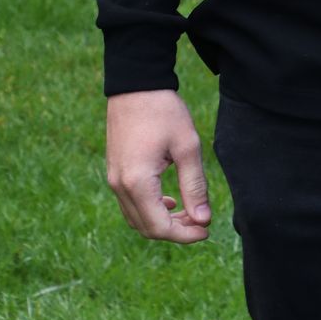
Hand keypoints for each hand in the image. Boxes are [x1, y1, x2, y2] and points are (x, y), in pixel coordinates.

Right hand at [106, 88, 211, 242]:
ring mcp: (113, 179)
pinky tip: (170, 200)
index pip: (160, 227)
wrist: (136, 84)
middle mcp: (119, 186)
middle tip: (202, 222)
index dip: (185, 235)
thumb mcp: (187, 146)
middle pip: (146, 228)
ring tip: (189, 212)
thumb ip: (195, 185)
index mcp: (137, 182)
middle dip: (176, 231)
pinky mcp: (114, 171)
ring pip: (136, 218)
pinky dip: (150, 209)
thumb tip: (203, 220)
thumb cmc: (164, 111)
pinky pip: (130, 203)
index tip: (207, 230)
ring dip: (162, 221)